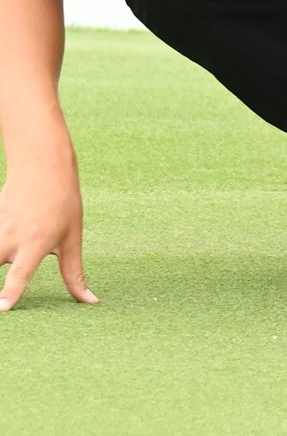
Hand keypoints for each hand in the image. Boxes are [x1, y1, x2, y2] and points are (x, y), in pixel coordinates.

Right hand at [0, 149, 97, 311]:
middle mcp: (12, 239)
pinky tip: (2, 250)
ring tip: (5, 258)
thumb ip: (74, 273)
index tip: (2, 309)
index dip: (10, 292)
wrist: (42, 167)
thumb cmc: (63, 203)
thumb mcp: (72, 238)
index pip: (20, 274)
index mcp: (36, 244)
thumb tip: (90, 302)